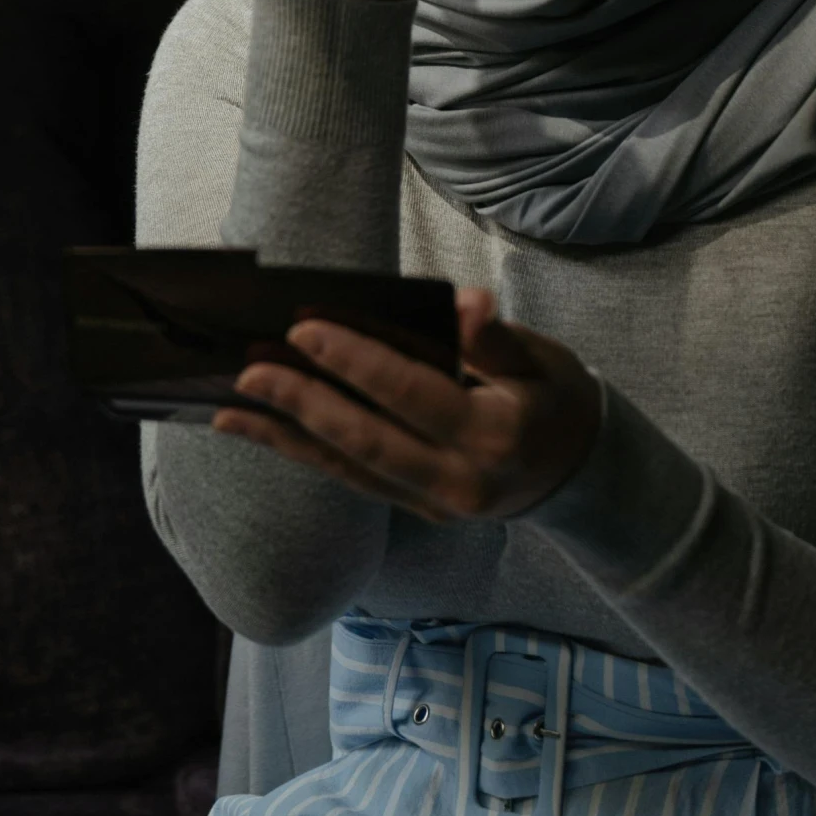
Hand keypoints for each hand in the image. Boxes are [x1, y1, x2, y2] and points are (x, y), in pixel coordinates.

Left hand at [210, 288, 602, 521]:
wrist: (582, 472)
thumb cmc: (557, 398)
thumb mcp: (541, 358)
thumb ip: (493, 336)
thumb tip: (464, 304)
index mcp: (494, 435)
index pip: (414, 394)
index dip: (358, 362)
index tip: (306, 329)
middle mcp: (459, 482)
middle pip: (368, 441)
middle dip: (303, 405)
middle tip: (250, 371)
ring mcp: (435, 505)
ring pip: (349, 468)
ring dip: (286, 437)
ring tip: (233, 406)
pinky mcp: (417, 511)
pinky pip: (353, 478)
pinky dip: (304, 453)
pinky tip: (262, 431)